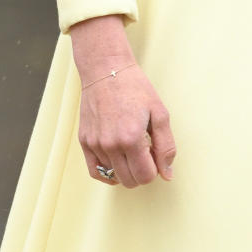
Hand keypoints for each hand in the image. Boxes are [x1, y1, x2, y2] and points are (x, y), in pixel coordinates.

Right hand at [70, 15, 175, 188]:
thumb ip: (166, 146)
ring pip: (114, 177)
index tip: (156, 154)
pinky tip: (118, 161)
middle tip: (146, 152)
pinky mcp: (84, 142)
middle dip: (142, 172)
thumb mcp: (160, 113)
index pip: (145, 176)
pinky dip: (109, 172)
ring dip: (127, 169)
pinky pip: (96, 172)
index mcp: (131, 138)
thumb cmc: (136, 88)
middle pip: (130, 181)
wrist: (107, 71)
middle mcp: (110, 145)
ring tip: (133, 148)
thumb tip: (167, 174)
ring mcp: (95, 145)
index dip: (156, 169)